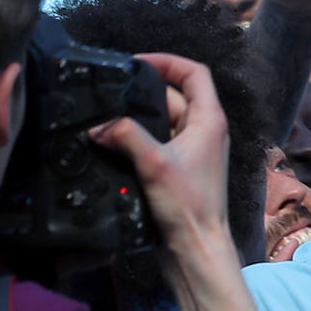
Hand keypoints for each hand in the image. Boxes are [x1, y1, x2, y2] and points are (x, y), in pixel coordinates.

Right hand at [94, 52, 235, 268]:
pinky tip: (113, 144)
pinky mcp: (178, 169)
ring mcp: (192, 151)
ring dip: (137, 119)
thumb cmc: (188, 206)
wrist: (197, 248)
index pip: (194, 74)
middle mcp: (204, 131)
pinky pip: (157, 143)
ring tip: (106, 117)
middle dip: (142, 94)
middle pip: (173, 97)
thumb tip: (100, 124)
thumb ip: (126, 136)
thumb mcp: (155, 164)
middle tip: (111, 93)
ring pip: (162, 122)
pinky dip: (137, 140)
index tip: (138, 62)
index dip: (168, 62)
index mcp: (210, 120)